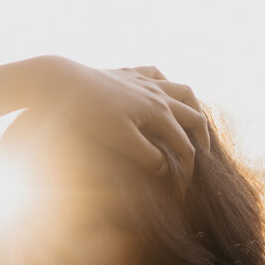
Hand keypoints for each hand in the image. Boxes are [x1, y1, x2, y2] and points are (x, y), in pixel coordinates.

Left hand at [32, 55, 210, 189]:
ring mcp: (144, 81)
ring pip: (182, 90)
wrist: (61, 83)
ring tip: (196, 124)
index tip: (184, 189)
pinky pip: (157, 74)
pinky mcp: (128, 74)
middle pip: (193, 116)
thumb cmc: (89, 114)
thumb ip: (146, 155)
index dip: (188, 169)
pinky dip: (167, 84)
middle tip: (203, 159)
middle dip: (202, 140)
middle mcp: (157, 93)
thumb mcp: (120, 139)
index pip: (184, 144)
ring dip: (193, 108)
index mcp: (158, 112)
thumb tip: (166, 168)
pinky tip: (165, 92)